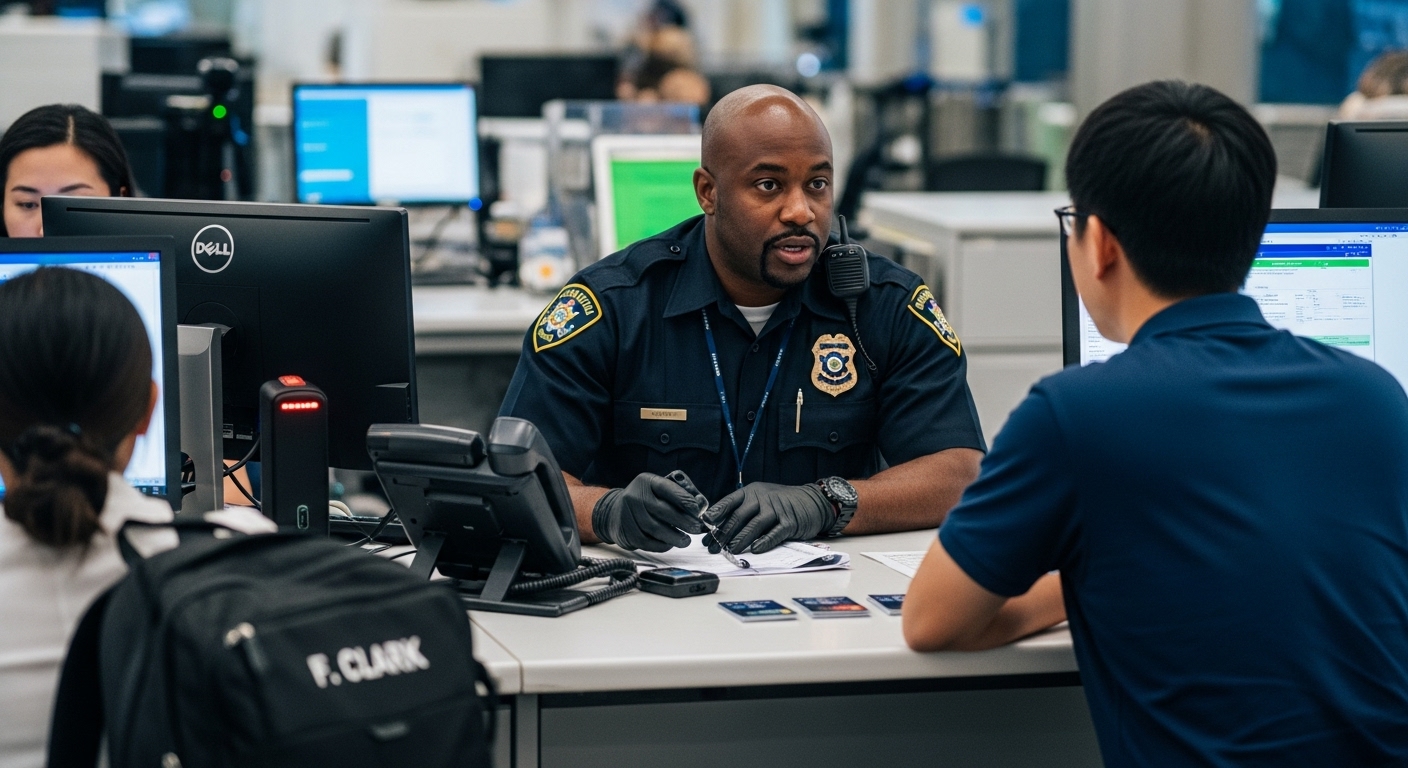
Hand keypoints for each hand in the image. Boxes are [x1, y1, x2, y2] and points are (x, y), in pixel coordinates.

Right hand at [592, 473, 704, 551]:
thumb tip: (701, 508)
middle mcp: (635, 495)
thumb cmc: (646, 501)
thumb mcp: (659, 490)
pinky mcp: (626, 531)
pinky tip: (670, 544)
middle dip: (684, 521)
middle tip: (697, 529)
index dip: (685, 501)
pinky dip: (661, 545)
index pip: (669, 489)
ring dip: (674, 537)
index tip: (698, 511)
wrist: (615, 511)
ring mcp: (628, 514)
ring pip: (656, 529)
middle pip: (663, 511)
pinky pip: (647, 542)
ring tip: (686, 541)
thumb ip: (680, 495)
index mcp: (647, 481)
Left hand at [702, 482, 833, 553]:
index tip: (705, 522)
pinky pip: (775, 533)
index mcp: (751, 492)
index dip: (717, 512)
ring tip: (730, 551)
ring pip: (754, 525)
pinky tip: (755, 549)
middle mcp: (762, 498)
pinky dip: (765, 542)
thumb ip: (742, 511)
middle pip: (739, 516)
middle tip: (713, 547)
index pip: (730, 501)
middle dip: (724, 533)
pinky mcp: (790, 522)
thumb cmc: (781, 504)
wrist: (813, 501)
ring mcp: (777, 509)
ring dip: (741, 539)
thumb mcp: (760, 501)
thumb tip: (718, 529)